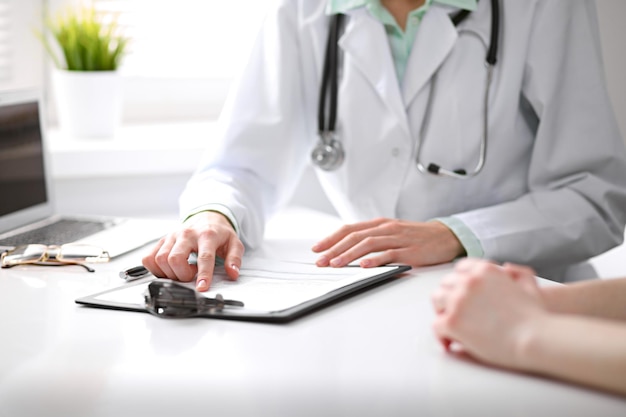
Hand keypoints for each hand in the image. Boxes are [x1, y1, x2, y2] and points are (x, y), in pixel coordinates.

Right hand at [142, 211, 243, 291]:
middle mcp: (186, 234)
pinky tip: (168, 269)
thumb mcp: (234, 243)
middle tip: (191, 275)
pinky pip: (149, 258)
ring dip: (169, 273)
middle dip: (182, 275)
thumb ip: (234, 258)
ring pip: (160, 259)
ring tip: (182, 271)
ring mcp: (172, 236)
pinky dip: (155, 269)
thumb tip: (233, 273)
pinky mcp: (162, 240)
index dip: (203, 275)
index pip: (204, 257)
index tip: (201, 287)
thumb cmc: (219, 232)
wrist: (207, 217)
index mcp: (206, 235)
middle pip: (175, 258)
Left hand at [312, 218, 463, 267]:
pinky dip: (374, 260)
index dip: (331, 238)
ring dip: (349, 254)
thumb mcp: (391, 233)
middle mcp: (385, 228)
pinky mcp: (408, 250)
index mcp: (379, 224)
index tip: (317, 248)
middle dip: (334, 249)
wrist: (445, 236)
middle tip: (321, 260)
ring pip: (368, 244)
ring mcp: (396, 238)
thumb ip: (372, 238)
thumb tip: (348, 249)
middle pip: (354, 236)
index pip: (349, 229)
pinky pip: (388, 254)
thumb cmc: (416, 237)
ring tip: (336, 264)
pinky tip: (363, 266)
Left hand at [430, 259, 546, 369]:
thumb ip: (520, 273)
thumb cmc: (535, 317)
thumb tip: (507, 267)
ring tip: (451, 326)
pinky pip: (436, 325)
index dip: (460, 283)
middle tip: (455, 312)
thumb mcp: (531, 287)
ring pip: (437, 300)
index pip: (461, 269)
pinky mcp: (452, 321)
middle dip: (449, 297)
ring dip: (442, 312)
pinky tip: (450, 342)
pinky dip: (442, 335)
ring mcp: (458, 300)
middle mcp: (468, 281)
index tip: (461, 294)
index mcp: (485, 270)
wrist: (535, 339)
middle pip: (446, 284)